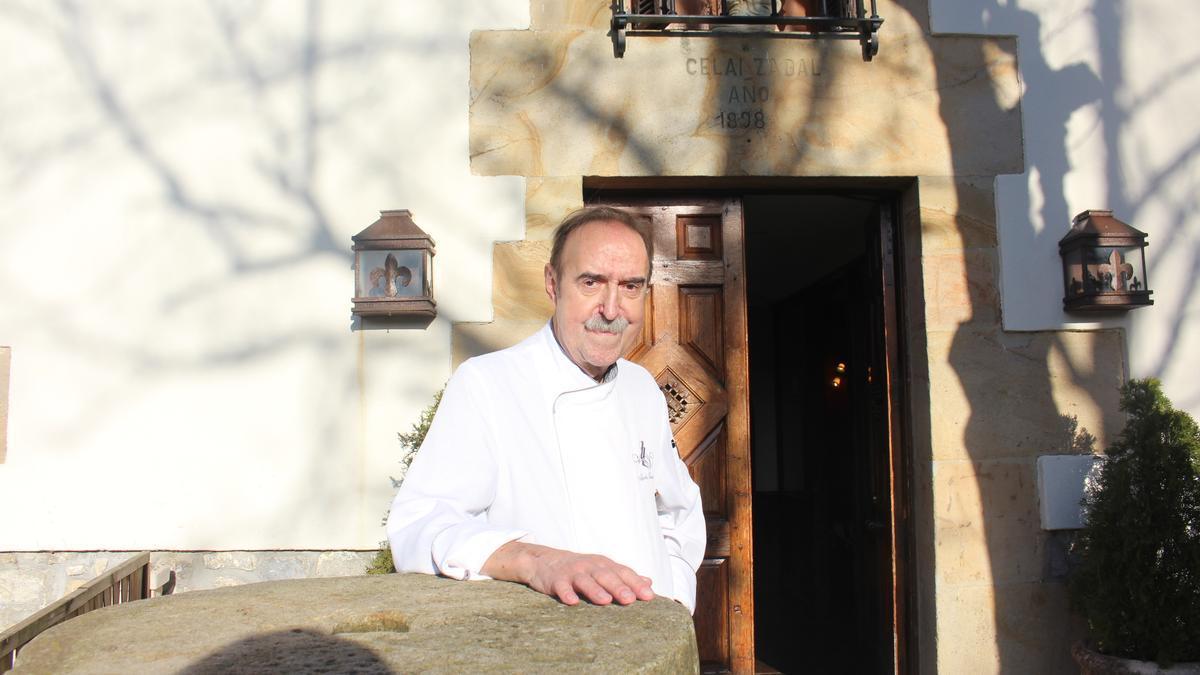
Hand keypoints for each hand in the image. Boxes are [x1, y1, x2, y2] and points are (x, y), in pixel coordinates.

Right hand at [481, 541, 654, 606]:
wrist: (545, 561)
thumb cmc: (580, 570)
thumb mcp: (603, 569)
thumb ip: (624, 576)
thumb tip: (649, 582)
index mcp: (604, 565)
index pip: (623, 573)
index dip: (636, 583)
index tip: (649, 596)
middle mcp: (590, 566)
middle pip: (606, 576)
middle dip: (618, 587)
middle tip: (630, 599)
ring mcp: (572, 573)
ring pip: (585, 581)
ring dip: (595, 590)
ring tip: (605, 601)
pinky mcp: (555, 580)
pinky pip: (561, 587)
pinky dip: (566, 593)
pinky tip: (572, 602)